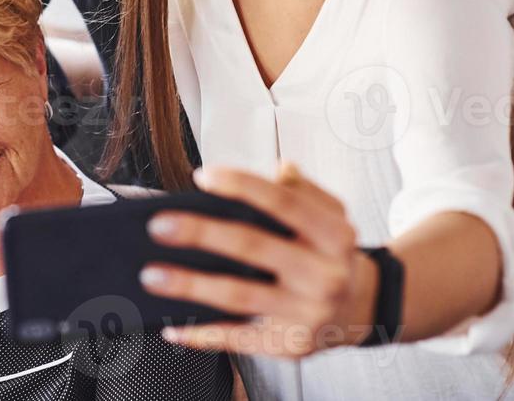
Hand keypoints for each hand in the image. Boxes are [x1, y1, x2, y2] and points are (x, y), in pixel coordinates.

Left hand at [139, 163, 377, 356]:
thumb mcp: (332, 215)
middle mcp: (324, 275)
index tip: (201, 176)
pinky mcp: (291, 344)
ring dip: (190, 285)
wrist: (362, 307)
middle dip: (201, 234)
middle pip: (252, 247)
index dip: (240, 185)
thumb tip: (278, 169)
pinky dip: (202, 334)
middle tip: (159, 226)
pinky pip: (240, 339)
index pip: (282, 202)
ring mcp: (307, 313)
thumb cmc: (330, 253)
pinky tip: (173, 324)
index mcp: (334, 236)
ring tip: (152, 274)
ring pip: (238, 295)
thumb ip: (303, 189)